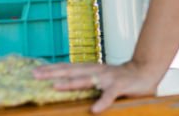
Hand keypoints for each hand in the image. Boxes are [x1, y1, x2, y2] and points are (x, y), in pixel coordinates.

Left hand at [32, 60, 164, 112]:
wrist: (144, 71)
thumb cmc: (118, 78)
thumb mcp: (99, 78)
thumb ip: (85, 81)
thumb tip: (66, 84)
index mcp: (89, 68)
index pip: (66, 67)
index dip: (50, 68)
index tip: (34, 70)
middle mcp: (95, 70)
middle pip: (70, 71)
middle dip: (52, 73)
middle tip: (35, 74)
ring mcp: (107, 77)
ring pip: (85, 80)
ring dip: (70, 83)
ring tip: (55, 87)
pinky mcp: (120, 86)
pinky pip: (109, 95)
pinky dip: (102, 101)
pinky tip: (95, 110)